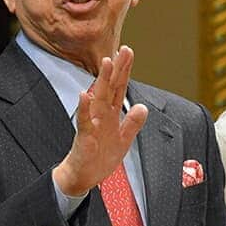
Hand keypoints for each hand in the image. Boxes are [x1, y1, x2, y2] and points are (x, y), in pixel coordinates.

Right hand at [52, 46, 147, 196]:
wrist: (83, 176)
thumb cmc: (99, 157)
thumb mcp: (123, 140)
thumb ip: (132, 123)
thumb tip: (143, 107)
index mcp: (111, 114)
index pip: (119, 88)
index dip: (125, 71)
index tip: (128, 52)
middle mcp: (101, 115)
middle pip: (111, 87)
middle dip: (117, 69)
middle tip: (124, 49)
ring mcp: (92, 123)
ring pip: (98, 98)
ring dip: (102, 80)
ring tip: (107, 63)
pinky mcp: (84, 136)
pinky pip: (84, 120)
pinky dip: (84, 108)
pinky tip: (84, 95)